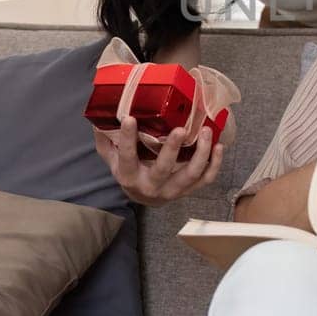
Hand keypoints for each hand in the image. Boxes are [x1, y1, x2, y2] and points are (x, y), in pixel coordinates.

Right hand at [93, 117, 224, 206]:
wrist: (145, 197)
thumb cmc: (130, 172)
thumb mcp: (112, 160)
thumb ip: (106, 142)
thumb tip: (97, 119)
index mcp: (130, 176)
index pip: (128, 157)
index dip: (128, 139)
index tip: (130, 118)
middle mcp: (152, 186)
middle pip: (163, 169)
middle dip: (173, 149)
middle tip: (180, 129)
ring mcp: (173, 190)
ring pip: (191, 175)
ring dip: (201, 153)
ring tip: (207, 131)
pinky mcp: (189, 190)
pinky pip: (206, 179)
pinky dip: (215, 164)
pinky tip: (219, 146)